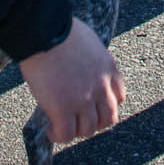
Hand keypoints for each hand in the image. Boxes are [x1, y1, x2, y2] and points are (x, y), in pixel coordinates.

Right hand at [18, 18, 124, 143]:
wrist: (44, 31)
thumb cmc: (59, 29)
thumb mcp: (87, 42)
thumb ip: (90, 58)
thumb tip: (78, 65)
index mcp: (108, 68)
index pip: (119, 97)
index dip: (106, 105)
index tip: (93, 105)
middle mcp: (101, 87)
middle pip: (108, 119)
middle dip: (94, 122)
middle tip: (78, 120)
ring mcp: (84, 100)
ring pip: (88, 130)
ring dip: (75, 130)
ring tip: (61, 126)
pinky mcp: (63, 109)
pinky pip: (66, 134)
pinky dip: (58, 135)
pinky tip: (50, 130)